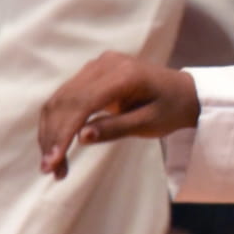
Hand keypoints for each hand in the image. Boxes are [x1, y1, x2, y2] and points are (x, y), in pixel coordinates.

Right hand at [36, 51, 198, 179]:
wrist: (184, 91)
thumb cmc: (172, 108)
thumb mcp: (150, 123)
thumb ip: (116, 128)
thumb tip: (80, 138)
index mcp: (124, 74)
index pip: (82, 103)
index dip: (64, 133)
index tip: (53, 162)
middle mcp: (106, 64)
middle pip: (65, 101)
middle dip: (53, 136)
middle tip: (49, 169)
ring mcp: (97, 66)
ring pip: (59, 99)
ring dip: (50, 132)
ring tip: (51, 164)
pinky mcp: (91, 73)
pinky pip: (66, 97)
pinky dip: (57, 122)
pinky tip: (56, 146)